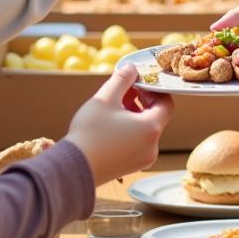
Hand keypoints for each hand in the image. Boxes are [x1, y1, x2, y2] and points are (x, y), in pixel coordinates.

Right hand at [65, 64, 172, 183]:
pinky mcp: (130, 166)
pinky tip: (111, 123)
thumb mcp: (106, 98)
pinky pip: (138, 142)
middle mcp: (152, 147)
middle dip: (142, 100)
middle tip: (125, 90)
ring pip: (145, 129)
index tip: (138, 82)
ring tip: (114, 105)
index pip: (166, 103)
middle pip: (156, 116)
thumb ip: (122, 79)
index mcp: (151, 129)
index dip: (154, 90)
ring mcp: (142, 159)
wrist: (72, 169)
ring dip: (134, 114)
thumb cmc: (90, 133)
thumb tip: (132, 68)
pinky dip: (130, 129)